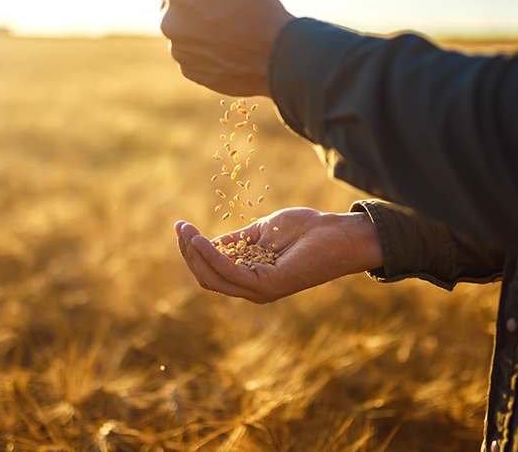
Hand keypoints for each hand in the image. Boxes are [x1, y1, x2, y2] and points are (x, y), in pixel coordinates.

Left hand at [157, 0, 293, 96]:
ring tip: (228, 32)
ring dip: (195, 29)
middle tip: (224, 11)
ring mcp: (178, 50)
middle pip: (169, 6)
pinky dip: (203, 51)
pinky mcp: (189, 71)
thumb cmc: (257, 8)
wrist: (276, 57)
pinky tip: (226, 49)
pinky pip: (190, 54)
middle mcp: (170, 22)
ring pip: (180, 32)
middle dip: (188, 5)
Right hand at [174, 208, 382, 303]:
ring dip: (195, 254)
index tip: (181, 227)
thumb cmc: (306, 230)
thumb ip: (236, 240)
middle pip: (206, 277)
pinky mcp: (268, 285)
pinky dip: (212, 256)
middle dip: (188, 253)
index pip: (210, 271)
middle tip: (179, 227)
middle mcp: (252, 289)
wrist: (337, 234)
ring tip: (186, 232)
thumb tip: (206, 241)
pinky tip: (202, 239)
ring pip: (213, 278)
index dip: (192, 250)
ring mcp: (260, 290)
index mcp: (250, 277)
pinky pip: (230, 272)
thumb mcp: (261, 232)